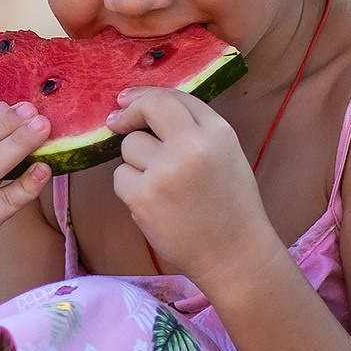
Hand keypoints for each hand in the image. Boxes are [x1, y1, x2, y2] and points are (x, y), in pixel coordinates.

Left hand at [107, 88, 280, 289]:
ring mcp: (165, 170)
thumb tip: (146, 107)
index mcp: (217, 132)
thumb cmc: (231, 207)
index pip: (174, 97)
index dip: (146, 95)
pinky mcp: (143, 196)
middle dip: (127, 113)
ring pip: (129, 147)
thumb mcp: (227, 155)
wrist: (235, 255)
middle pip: (147, 109)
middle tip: (116, 121)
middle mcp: (192, 145)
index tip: (127, 100)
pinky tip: (153, 204)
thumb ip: (195, 129)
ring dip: (136, 162)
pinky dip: (130, 189)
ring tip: (160, 185)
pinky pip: (120, 178)